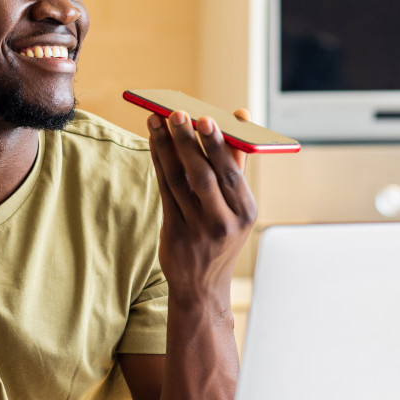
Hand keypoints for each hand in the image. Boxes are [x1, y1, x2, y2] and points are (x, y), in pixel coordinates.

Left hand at [147, 108, 257, 301]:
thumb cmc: (221, 236)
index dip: (217, 144)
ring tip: (157, 121)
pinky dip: (159, 164)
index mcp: (246, 211)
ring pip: (180, 180)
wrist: (202, 287)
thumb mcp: (237, 208)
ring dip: (167, 147)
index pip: (230, 173)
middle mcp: (224, 221)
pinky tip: (154, 144)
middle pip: (204, 175)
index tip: (206, 118)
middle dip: (189, 141)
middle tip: (177, 113)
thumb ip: (235, 165)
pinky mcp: (175, 233)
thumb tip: (239, 118)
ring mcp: (198, 229)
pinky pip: (165, 191)